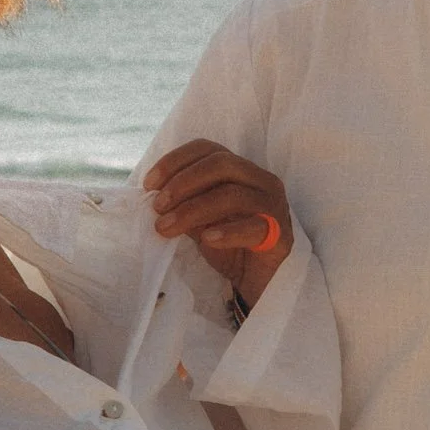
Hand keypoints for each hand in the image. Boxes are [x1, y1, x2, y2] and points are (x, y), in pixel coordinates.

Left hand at [144, 141, 293, 304]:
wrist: (254, 280)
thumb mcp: (198, 219)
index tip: (149, 184)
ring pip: (232, 195)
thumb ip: (183, 204)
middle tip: (157, 206)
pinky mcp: (280, 234)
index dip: (175, 161)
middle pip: (220, 164)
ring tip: (167, 228)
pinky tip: (206, 239)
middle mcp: (260, 180)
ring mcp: (273, 205)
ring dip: (192, 210)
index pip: (207, 149)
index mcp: (240, 169)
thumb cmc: (227, 244)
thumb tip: (154, 198)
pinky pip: (254, 226)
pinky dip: (226, 231)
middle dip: (182, 183)